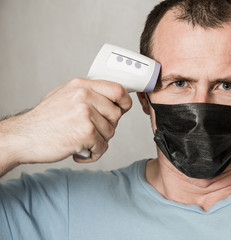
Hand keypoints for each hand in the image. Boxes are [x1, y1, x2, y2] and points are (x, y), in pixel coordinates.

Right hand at [1, 78, 131, 166]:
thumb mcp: (64, 96)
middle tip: (92, 131)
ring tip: (82, 141)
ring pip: (111, 132)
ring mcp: (85, 114)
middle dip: (108, 126)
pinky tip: (80, 152)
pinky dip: (94, 153)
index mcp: (81, 85)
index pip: (117, 89)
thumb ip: (87, 94)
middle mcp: (84, 96)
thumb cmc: (44, 120)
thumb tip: (111, 99)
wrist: (22, 137)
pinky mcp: (85, 132)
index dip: (124, 102)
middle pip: (116, 114)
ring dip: (99, 141)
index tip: (123, 109)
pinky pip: (102, 147)